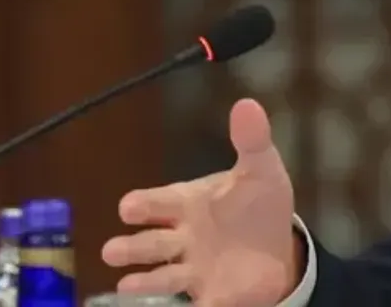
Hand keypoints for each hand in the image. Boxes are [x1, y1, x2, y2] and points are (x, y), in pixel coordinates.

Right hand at [102, 98, 297, 305]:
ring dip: (144, 282)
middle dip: (131, 247)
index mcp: (187, 203)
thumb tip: (247, 104)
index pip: (158, 201)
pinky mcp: (210, 296)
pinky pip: (196, 306)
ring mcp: (192, 269)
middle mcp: (182, 238)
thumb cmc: (256, 205)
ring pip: (163, 277)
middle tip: (113, 251)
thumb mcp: (260, 171)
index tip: (130, 206)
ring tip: (126, 285)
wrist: (277, 247)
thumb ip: (252, 141)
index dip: (144, 204)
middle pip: (150, 242)